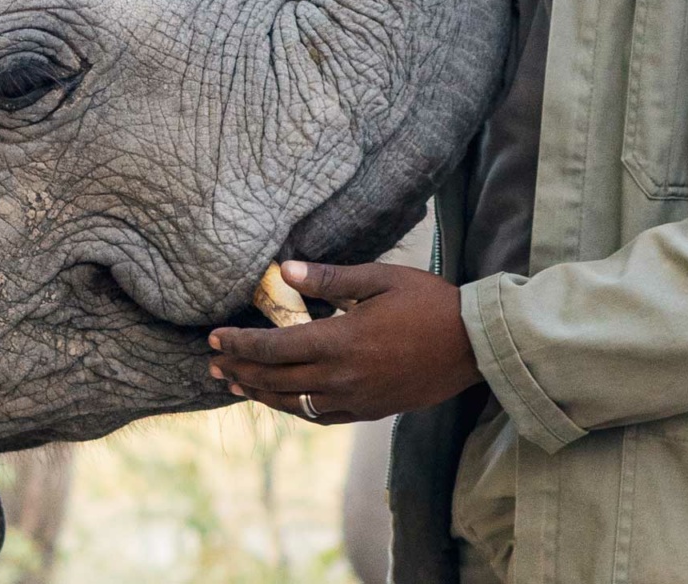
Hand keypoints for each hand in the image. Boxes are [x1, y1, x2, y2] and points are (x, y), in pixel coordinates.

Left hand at [207, 260, 481, 423]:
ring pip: (294, 404)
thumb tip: (286, 271)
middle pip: (275, 380)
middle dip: (239, 371)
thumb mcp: (379, 278)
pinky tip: (282, 400)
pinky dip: (294, 409)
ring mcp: (356, 399)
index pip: (273, 348)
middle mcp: (342, 377)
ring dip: (260, 394)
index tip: (214, 339)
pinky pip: (321, 416)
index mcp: (340, 341)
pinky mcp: (370, 411)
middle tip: (212, 364)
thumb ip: (330, 279)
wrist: (474, 344)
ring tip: (235, 384)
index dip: (238, 345)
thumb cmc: (429, 302)